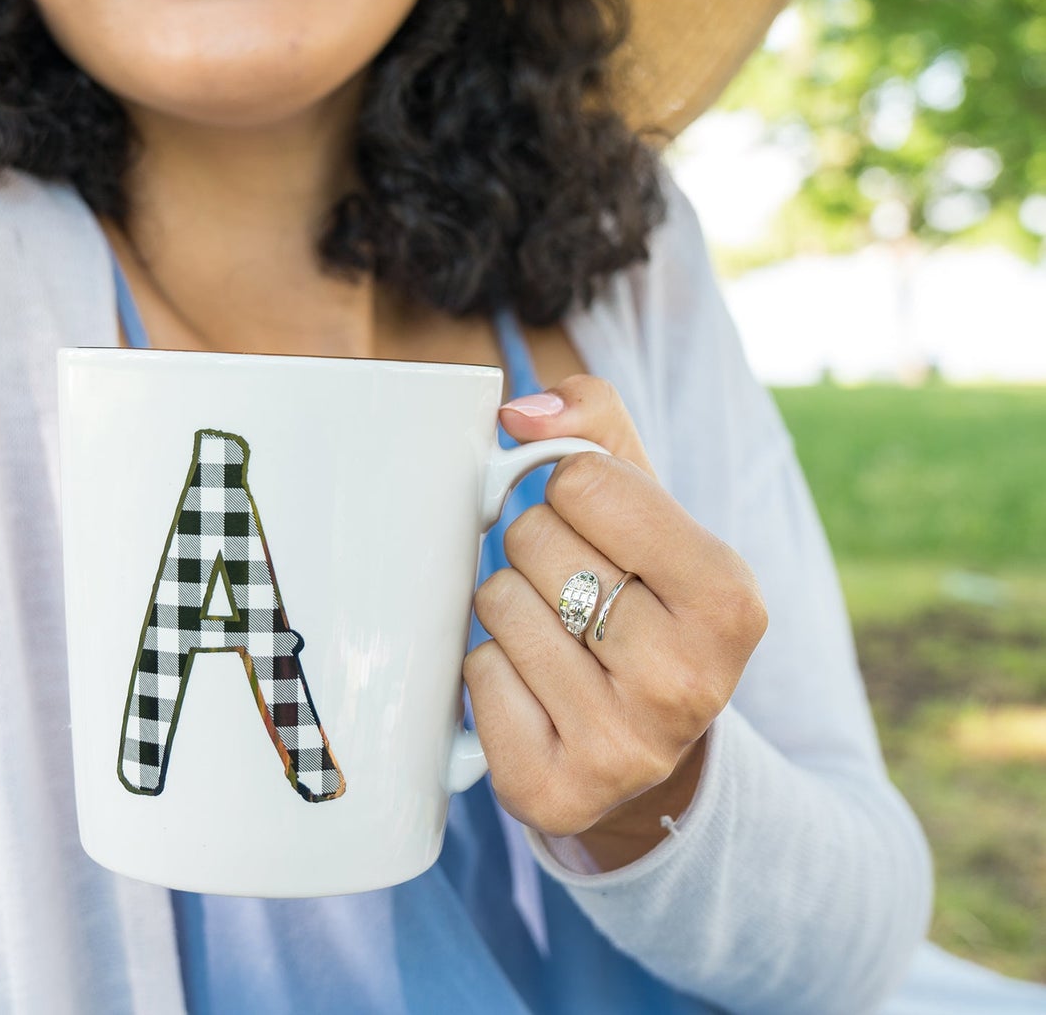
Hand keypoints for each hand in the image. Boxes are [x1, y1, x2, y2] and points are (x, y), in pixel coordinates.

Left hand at [463, 375, 767, 858]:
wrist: (648, 747)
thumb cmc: (642, 595)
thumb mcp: (646, 502)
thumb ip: (593, 422)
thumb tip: (519, 413)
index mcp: (729, 597)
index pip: (584, 479)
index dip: (570, 489)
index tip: (599, 525)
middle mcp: (687, 681)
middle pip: (533, 538)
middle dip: (539, 549)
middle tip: (576, 589)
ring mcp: (622, 746)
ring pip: (497, 603)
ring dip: (510, 607)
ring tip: (558, 638)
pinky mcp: (552, 791)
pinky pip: (474, 673)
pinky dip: (490, 671)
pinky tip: (535, 691)